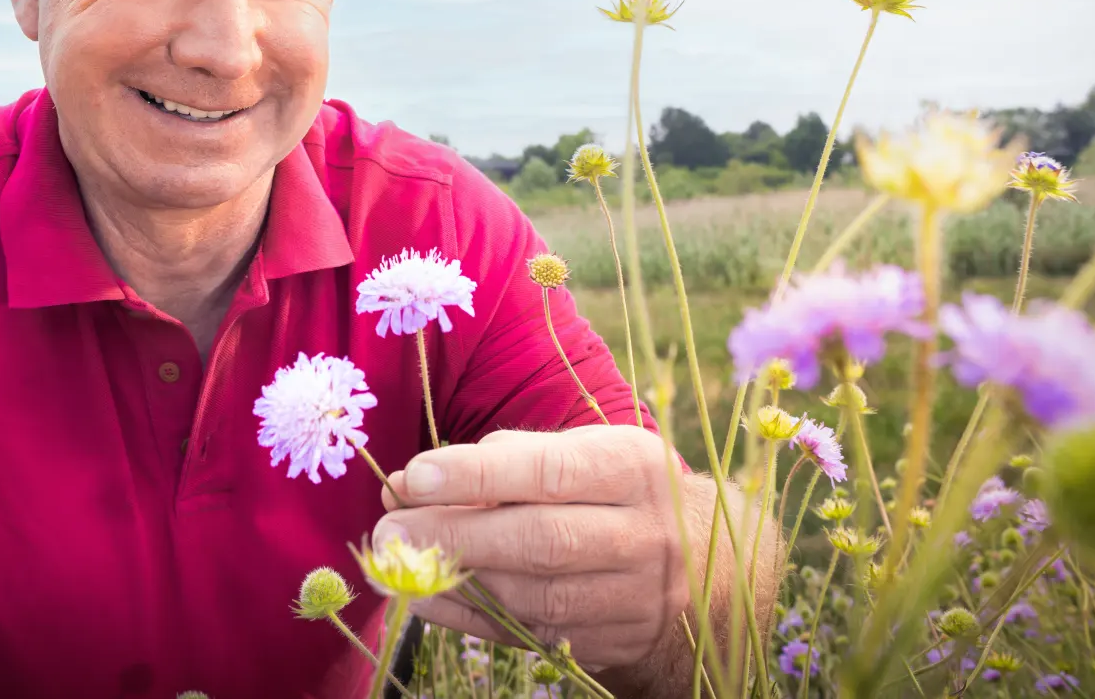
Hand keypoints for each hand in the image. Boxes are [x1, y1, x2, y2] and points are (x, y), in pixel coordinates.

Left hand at [372, 424, 695, 693]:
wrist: (705, 563)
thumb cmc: (616, 490)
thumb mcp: (583, 452)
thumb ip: (504, 460)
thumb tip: (413, 483)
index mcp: (633, 468)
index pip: (550, 471)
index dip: (478, 475)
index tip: (415, 476)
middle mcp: (643, 534)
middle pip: (542, 540)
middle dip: (455, 534)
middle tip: (389, 529)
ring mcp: (633, 597)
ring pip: (535, 594)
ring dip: (457, 578)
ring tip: (398, 560)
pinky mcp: (612, 642)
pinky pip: (530, 633)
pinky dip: (470, 616)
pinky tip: (425, 596)